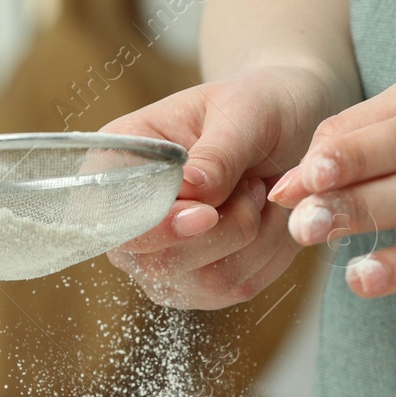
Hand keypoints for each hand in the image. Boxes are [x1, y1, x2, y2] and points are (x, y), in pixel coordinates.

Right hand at [102, 65, 342, 308]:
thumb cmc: (253, 108)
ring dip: (253, 240)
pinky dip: (268, 254)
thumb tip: (191, 188)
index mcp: (116, 164)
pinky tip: (269, 218)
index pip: (113, 218)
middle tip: (254, 185)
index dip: (159, 226)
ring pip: (206, 282)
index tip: (207, 213)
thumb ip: (217, 153)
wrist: (282, 126)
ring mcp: (158, 260)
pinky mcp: (196, 284)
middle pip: (158, 263)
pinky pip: (236, 288)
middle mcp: (128, 222)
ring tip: (260, 192)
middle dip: (224, 231)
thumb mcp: (243, 112)